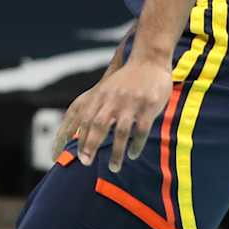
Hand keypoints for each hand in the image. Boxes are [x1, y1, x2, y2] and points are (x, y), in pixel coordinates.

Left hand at [54, 56, 172, 172]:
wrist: (149, 60)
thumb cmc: (126, 81)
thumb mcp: (106, 90)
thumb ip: (95, 108)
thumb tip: (80, 133)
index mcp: (100, 96)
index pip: (85, 120)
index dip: (80, 138)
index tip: (78, 155)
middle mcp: (113, 99)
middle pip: (98, 126)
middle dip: (90, 146)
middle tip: (87, 163)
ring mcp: (131, 103)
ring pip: (120, 132)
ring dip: (116, 152)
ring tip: (113, 168)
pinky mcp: (148, 106)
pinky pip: (141, 131)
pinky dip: (135, 145)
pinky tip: (132, 154)